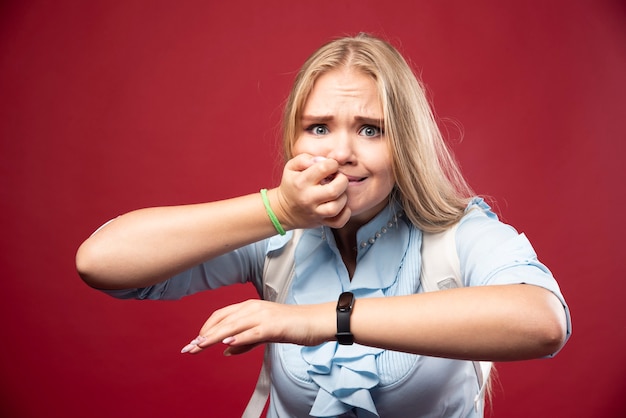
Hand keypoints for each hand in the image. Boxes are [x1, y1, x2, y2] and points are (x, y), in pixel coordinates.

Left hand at [180, 299, 333, 355]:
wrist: (316, 321)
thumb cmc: (292, 326)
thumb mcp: (264, 334)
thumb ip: (245, 341)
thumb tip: (225, 350)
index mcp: (250, 307)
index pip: (221, 315)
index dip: (205, 328)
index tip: (193, 342)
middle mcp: (253, 308)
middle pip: (222, 321)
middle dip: (203, 336)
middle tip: (188, 348)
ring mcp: (263, 316)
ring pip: (233, 326)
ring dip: (214, 337)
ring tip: (199, 346)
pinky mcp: (273, 326)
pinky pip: (252, 332)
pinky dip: (238, 337)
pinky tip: (226, 343)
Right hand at [272, 154, 350, 229]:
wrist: (283, 210)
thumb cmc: (291, 184)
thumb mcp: (291, 167)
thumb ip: (305, 159)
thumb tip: (320, 160)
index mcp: (301, 182)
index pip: (323, 168)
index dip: (332, 163)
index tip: (331, 166)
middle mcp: (308, 198)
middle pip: (334, 190)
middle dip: (342, 180)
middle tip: (339, 178)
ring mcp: (315, 212)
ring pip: (337, 207)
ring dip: (343, 197)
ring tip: (339, 192)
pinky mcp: (322, 222)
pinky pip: (339, 221)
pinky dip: (345, 213)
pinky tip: (340, 204)